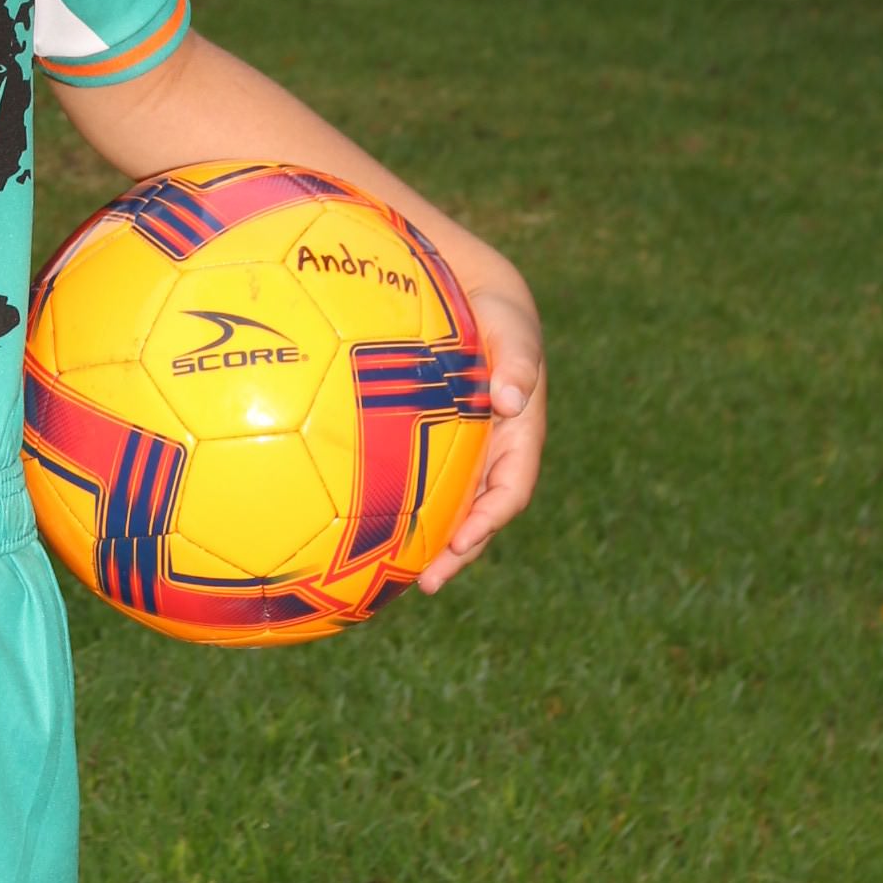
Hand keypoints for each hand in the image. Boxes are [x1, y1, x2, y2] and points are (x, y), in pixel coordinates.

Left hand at [416, 270, 545, 593]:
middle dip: (458, 552)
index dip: (489, 519)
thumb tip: (513, 398)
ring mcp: (465, 452)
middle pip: (479, 515)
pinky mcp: (436, 444)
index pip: (510, 490)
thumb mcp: (512, 330)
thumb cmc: (498, 317)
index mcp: (518, 436)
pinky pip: (422, 482)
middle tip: (428, 583)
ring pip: (450, 507)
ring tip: (395, 575)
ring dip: (430, 542)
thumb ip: (517, 361)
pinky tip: (364, 524)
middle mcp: (493, 453)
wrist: (476, 300)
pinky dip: (404, 506)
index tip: (463, 539)